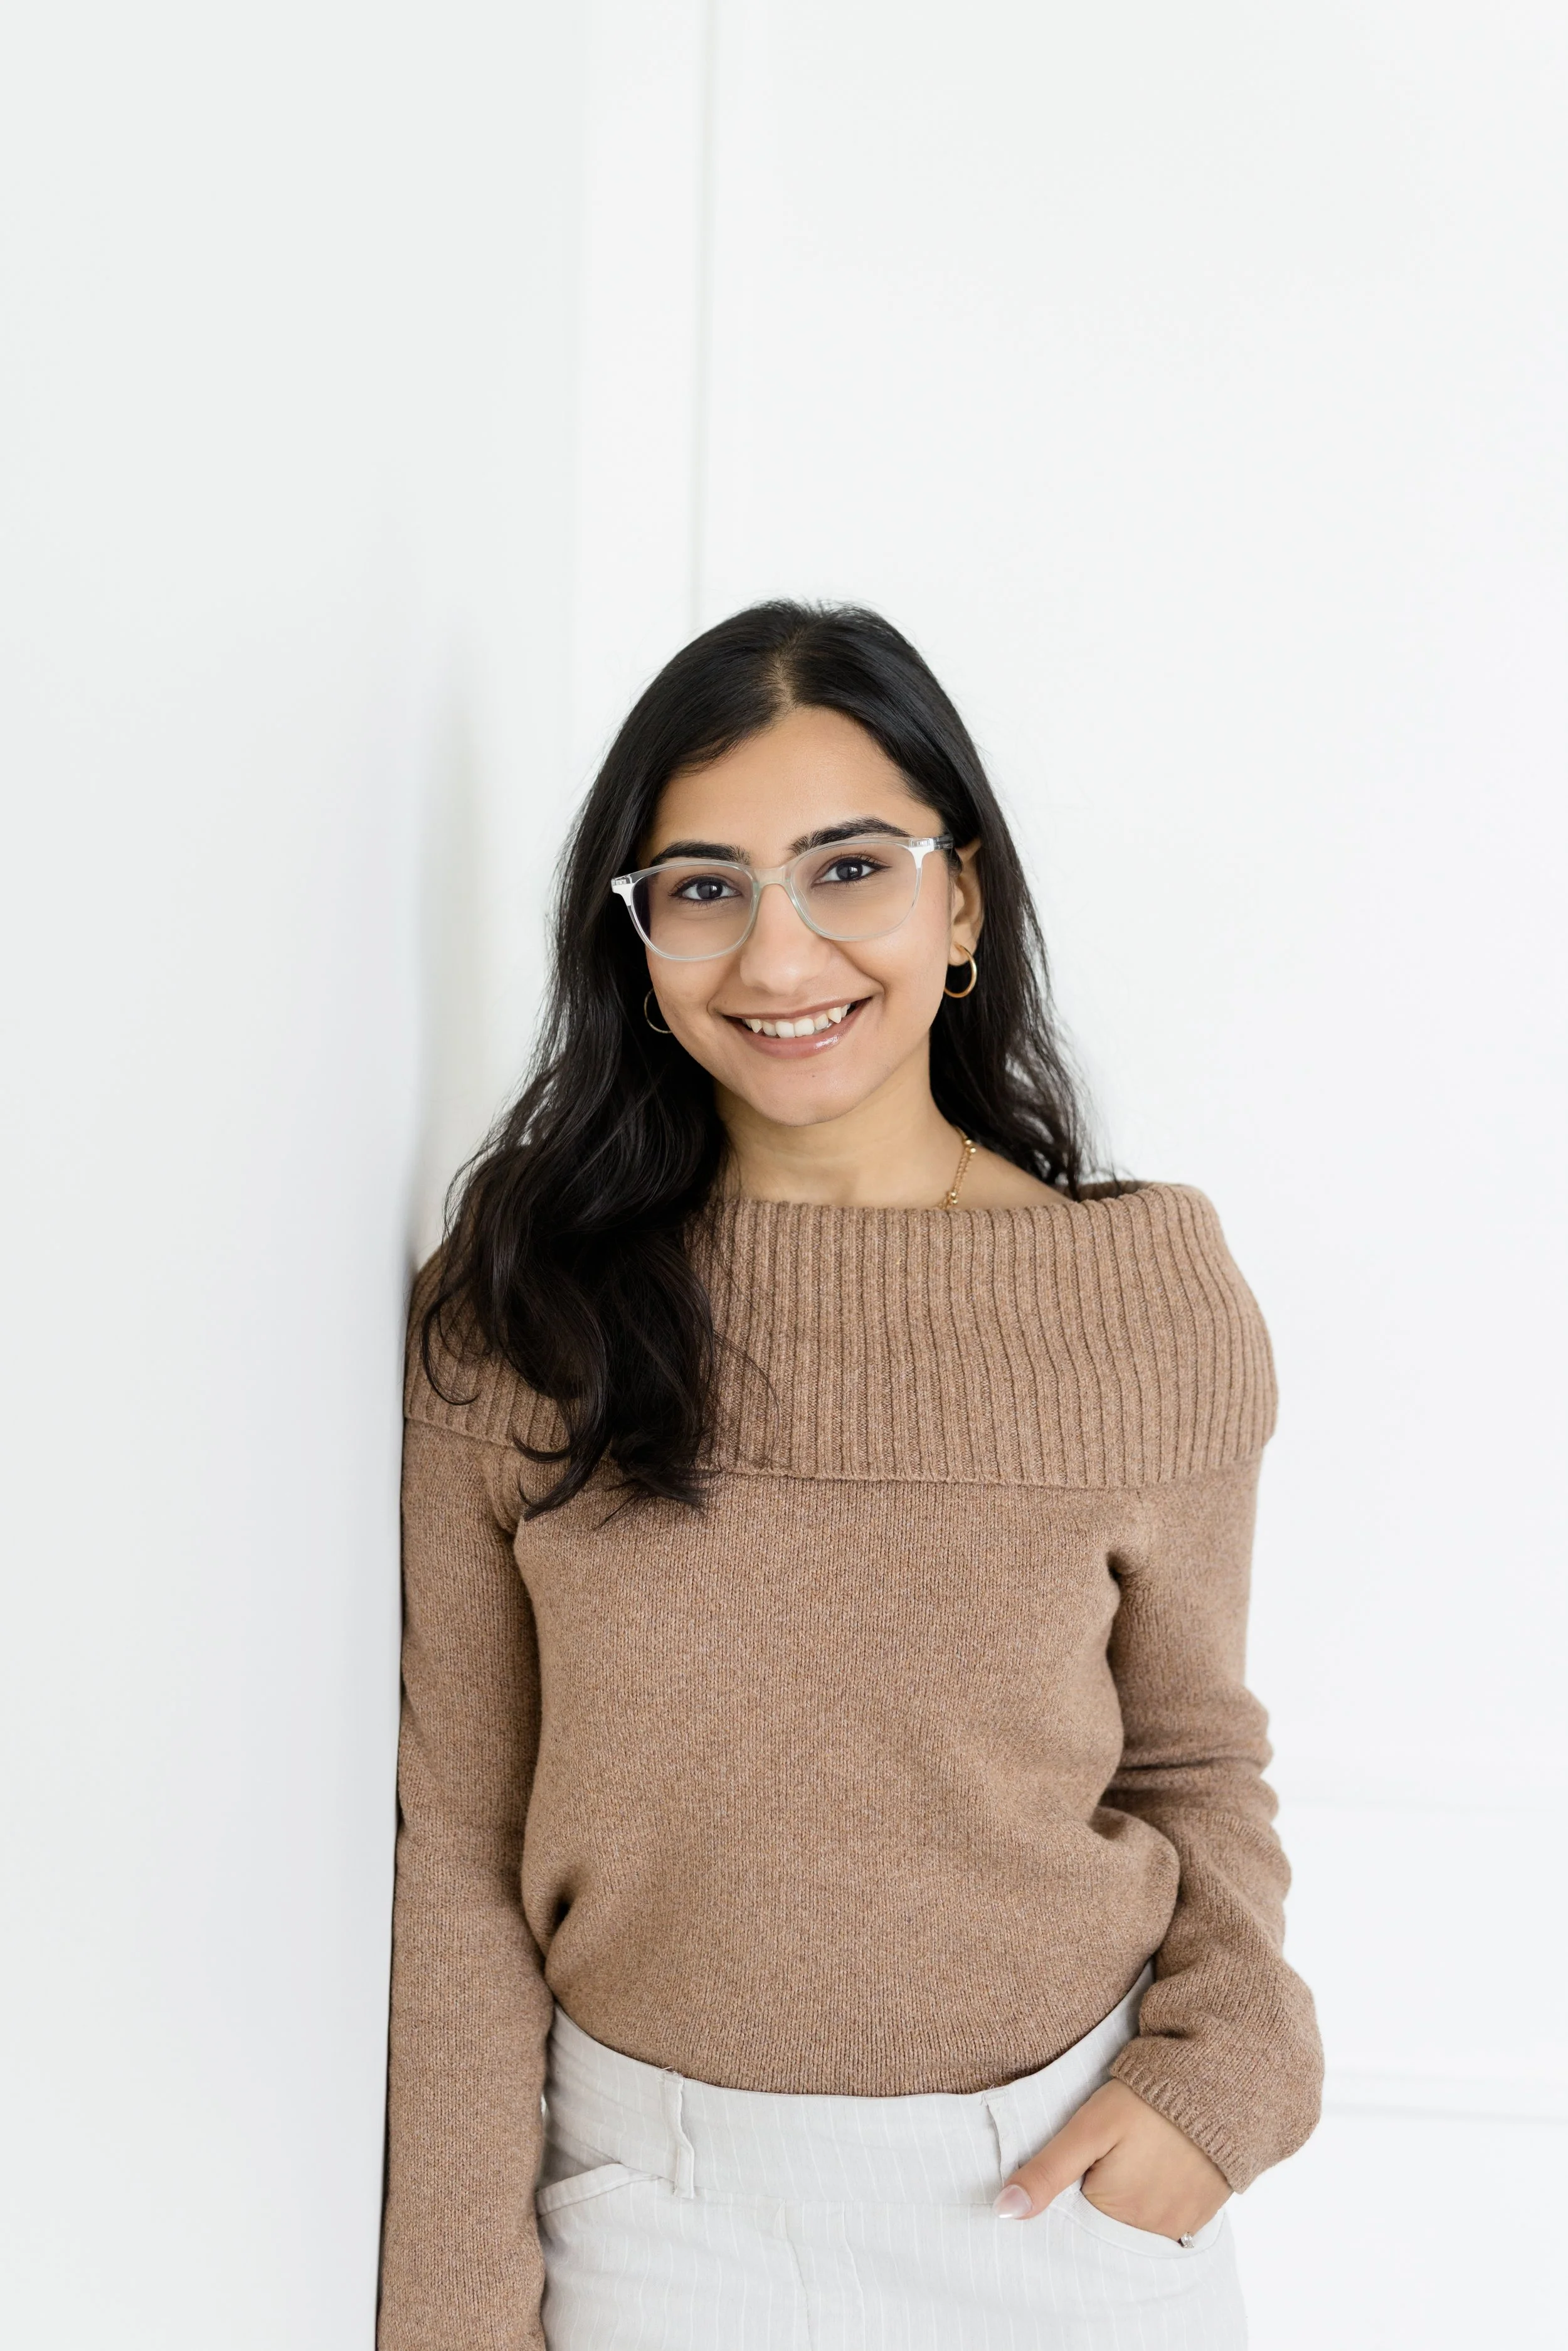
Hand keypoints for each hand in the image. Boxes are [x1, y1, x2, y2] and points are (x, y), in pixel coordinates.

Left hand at [993, 2079, 1229, 2240]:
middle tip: (1103, 2160)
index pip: (1076, 2226)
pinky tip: (1152, 2169)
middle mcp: (1152, 2232)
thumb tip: (1004, 2212)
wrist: (1216, 2083)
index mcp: (1117, 2216)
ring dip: (1128, 2202)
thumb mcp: (1088, 2129)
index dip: (1067, 2198)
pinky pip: (1168, 2219)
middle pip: (1108, 2226)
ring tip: (1128, 2161)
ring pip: (1137, 2224)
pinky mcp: (1204, 2212)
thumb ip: (1047, 2171)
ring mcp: (1182, 2225)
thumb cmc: (1146, 2101)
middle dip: (1097, 2201)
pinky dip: (1156, 2200)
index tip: (1071, 2172)